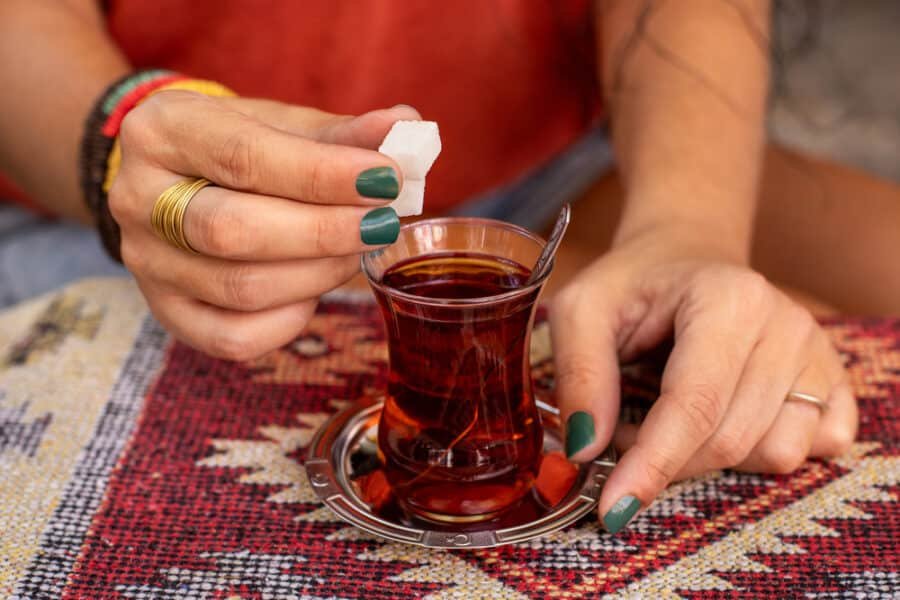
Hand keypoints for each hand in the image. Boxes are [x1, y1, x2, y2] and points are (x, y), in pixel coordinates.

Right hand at [110, 91, 417, 359]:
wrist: (180, 179)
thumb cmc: (242, 147)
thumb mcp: (284, 125)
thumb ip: (341, 132)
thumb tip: (405, 125)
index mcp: (161, 131)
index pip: (245, 157)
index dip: (323, 175)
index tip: (386, 179)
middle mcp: (137, 198)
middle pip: (234, 231)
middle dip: (325, 233)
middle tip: (382, 223)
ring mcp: (146, 262)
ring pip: (240, 289)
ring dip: (317, 274)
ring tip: (358, 250)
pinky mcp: (165, 311)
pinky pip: (232, 338)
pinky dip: (288, 322)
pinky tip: (315, 291)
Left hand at [549, 225, 857, 533]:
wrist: (686, 256)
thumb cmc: (633, 283)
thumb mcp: (583, 309)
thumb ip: (580, 373)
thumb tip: (585, 448)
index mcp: (729, 299)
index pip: (695, 405)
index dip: (652, 464)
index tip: (613, 507)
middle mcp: (786, 326)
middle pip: (729, 438)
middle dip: (666, 460)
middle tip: (622, 438)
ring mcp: (818, 355)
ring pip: (773, 454)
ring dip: (708, 458)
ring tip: (671, 417)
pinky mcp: (834, 381)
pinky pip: (810, 451)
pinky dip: (760, 454)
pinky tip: (724, 421)